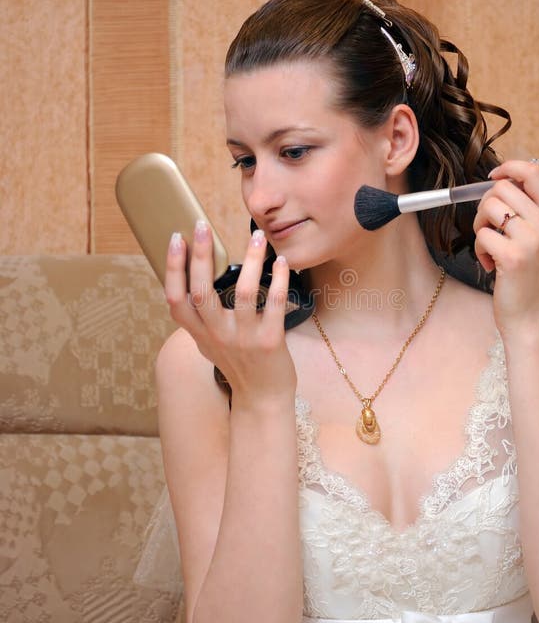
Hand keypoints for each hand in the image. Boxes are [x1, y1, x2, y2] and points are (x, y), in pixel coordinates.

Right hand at [164, 223, 296, 403]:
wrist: (262, 398)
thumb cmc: (237, 364)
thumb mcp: (208, 343)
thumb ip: (200, 317)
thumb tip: (193, 277)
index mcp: (198, 333)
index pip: (175, 299)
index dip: (173, 268)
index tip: (176, 238)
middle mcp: (216, 335)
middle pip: (202, 291)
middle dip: (202, 255)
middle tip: (202, 224)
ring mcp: (243, 339)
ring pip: (243, 292)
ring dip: (251, 261)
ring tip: (257, 237)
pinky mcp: (269, 341)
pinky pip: (274, 304)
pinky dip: (279, 279)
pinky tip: (281, 262)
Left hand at [473, 160, 538, 336]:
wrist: (531, 318)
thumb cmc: (527, 279)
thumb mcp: (537, 241)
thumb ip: (526, 213)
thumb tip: (499, 183)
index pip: (535, 173)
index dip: (510, 167)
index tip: (493, 176)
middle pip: (502, 189)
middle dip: (485, 205)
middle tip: (489, 229)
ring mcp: (532, 240)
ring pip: (488, 208)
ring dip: (480, 227)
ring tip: (490, 248)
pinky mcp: (513, 256)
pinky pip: (481, 235)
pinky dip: (479, 250)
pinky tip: (491, 265)